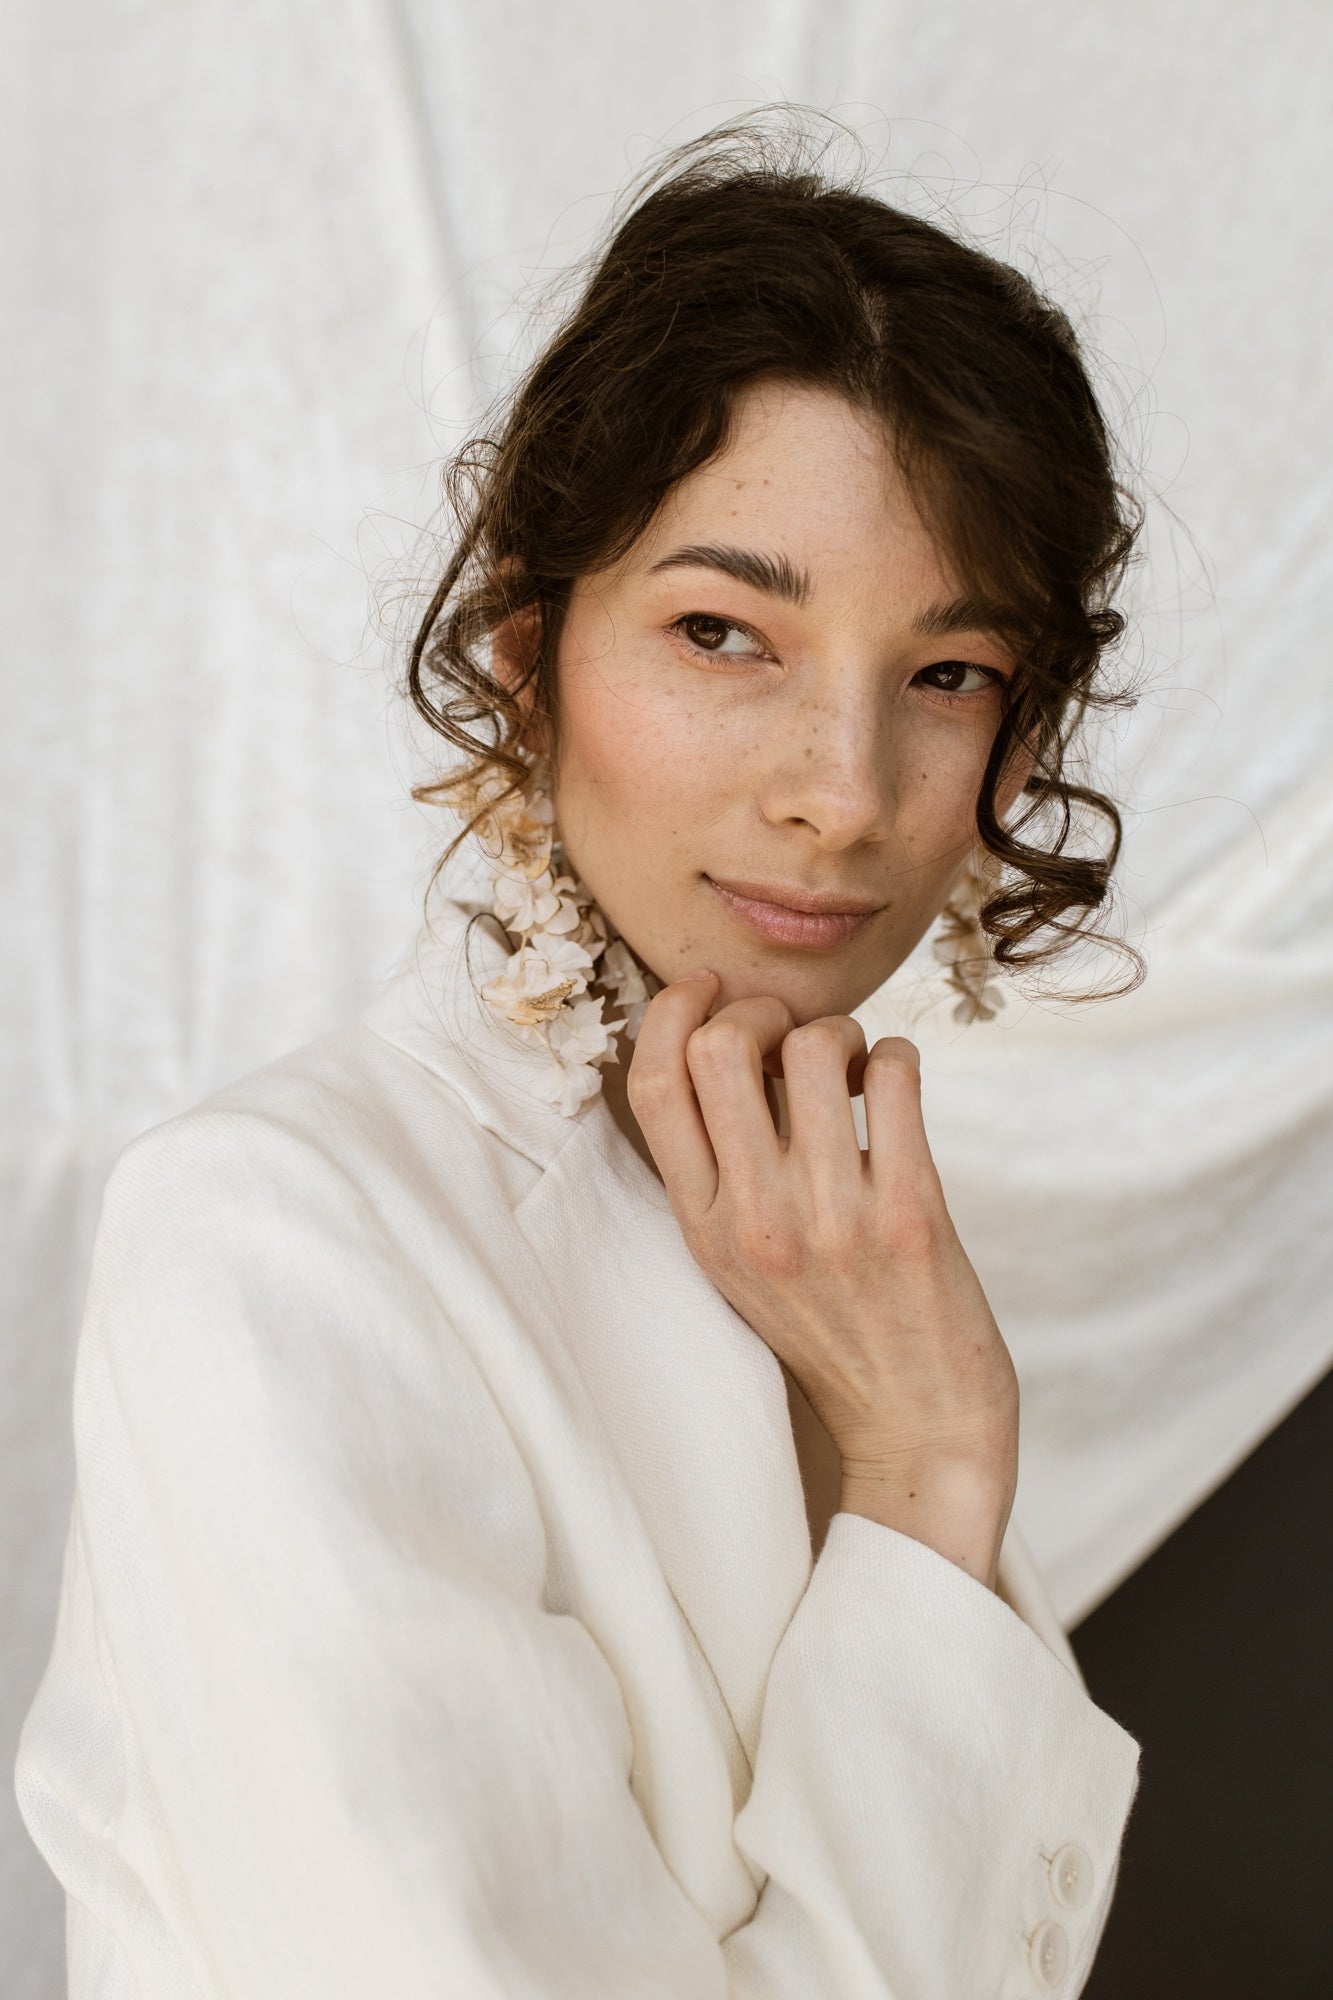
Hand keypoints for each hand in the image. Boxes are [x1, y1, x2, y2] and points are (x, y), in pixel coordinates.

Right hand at [626, 973, 1018, 1586]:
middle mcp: (755, 1221)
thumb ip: (718, 1173)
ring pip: (815, 1047)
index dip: (673, 1011)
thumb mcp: (737, 1264)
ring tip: (854, 1069)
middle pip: (721, 1048)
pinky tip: (894, 1088)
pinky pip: (895, 1078)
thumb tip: (721, 1046)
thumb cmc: (830, 1332)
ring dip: (840, 1032)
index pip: (652, 1085)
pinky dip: (897, 1057)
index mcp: (702, 1227)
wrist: (917, 1429)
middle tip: (793, 1038)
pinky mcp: (910, 1216)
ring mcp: (833, 1219)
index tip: (706, 987)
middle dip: (761, 1010)